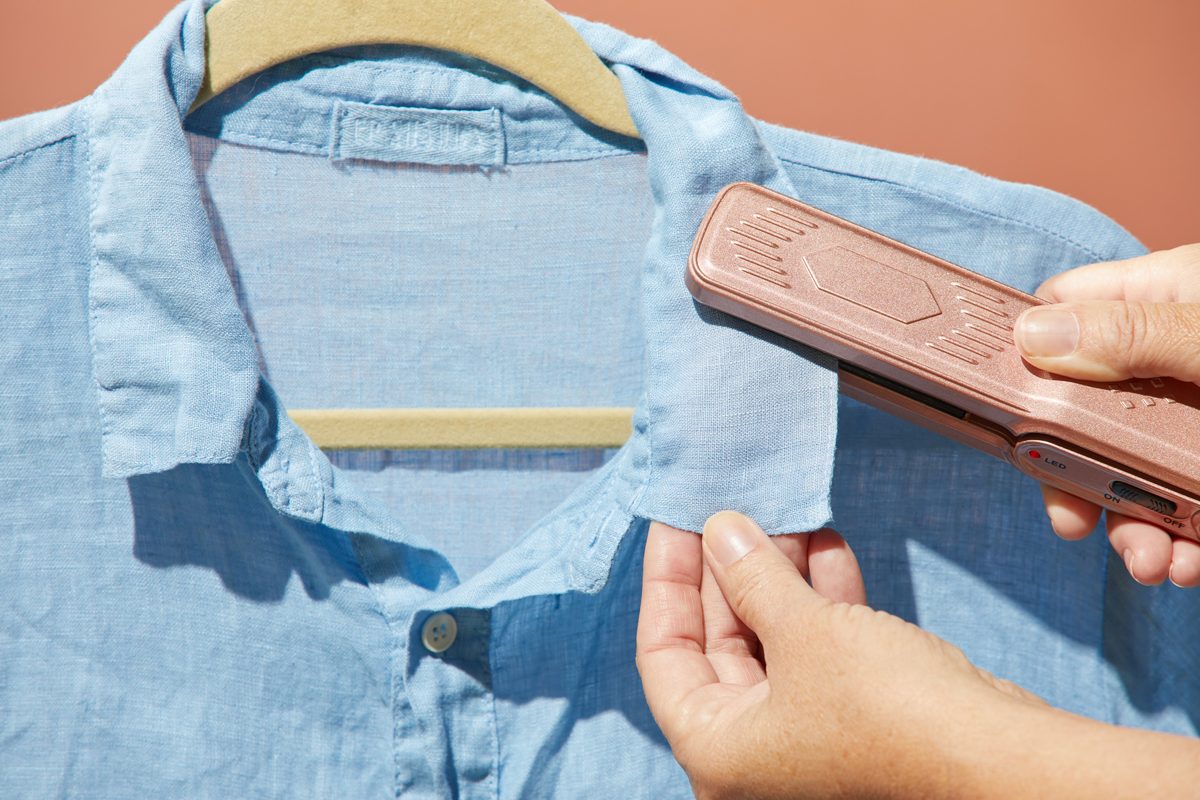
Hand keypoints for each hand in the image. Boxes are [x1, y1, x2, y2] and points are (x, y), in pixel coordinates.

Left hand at [637, 510, 1199, 798]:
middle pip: (720, 641)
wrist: (1001, 758)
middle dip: (731, 568)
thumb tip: (719, 530)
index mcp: (717, 749)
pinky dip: (820, 599)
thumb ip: (750, 577)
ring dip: (779, 574)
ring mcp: (806, 733)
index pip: (663, 653)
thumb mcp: (804, 631)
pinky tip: (824, 542)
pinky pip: (818, 647)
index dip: (667, 580)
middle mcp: (755, 750)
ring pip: (773, 638)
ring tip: (784, 511)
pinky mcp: (854, 716)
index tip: (674, 521)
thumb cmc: (891, 712)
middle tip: (733, 505)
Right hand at [1014, 245, 1199, 586]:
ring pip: (1134, 470)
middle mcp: (1171, 357)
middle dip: (1080, 477)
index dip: (1024, 358)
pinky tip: (1193, 562)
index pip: (1063, 311)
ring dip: (1134, 527)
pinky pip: (1183, 504)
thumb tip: (1032, 337)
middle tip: (1079, 524)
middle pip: (1085, 412)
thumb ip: (1139, 335)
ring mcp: (1194, 416)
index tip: (1009, 417)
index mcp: (1165, 297)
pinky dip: (1183, 541)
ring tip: (1156, 566)